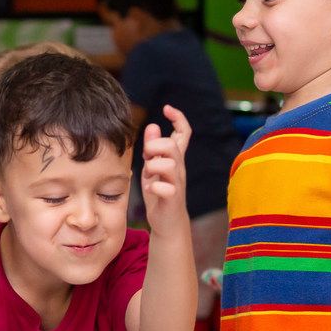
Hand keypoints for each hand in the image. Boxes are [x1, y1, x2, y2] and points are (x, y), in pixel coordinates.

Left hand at [140, 104, 190, 233]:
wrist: (167, 222)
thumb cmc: (159, 192)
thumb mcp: (152, 166)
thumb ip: (152, 148)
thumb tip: (152, 125)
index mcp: (175, 158)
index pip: (184, 132)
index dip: (179, 118)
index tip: (167, 108)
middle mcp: (179, 168)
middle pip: (172, 145)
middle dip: (154, 146)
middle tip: (146, 157)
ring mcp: (177, 183)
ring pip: (170, 164)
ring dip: (153, 167)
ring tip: (148, 176)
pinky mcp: (173, 198)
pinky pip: (167, 188)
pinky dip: (154, 187)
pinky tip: (149, 189)